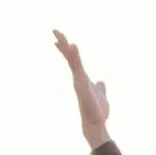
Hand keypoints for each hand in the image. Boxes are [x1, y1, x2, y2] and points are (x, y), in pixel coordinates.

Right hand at [53, 31, 110, 149]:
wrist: (96, 124)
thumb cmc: (97, 112)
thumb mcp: (101, 94)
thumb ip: (100, 87)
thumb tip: (101, 82)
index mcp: (82, 79)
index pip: (73, 61)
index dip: (66, 51)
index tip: (56, 41)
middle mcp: (78, 79)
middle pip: (69, 58)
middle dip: (62, 44)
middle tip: (54, 30)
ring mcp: (79, 81)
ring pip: (72, 61)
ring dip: (67, 48)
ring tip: (60, 35)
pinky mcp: (82, 84)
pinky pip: (78, 68)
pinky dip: (76, 57)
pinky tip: (74, 46)